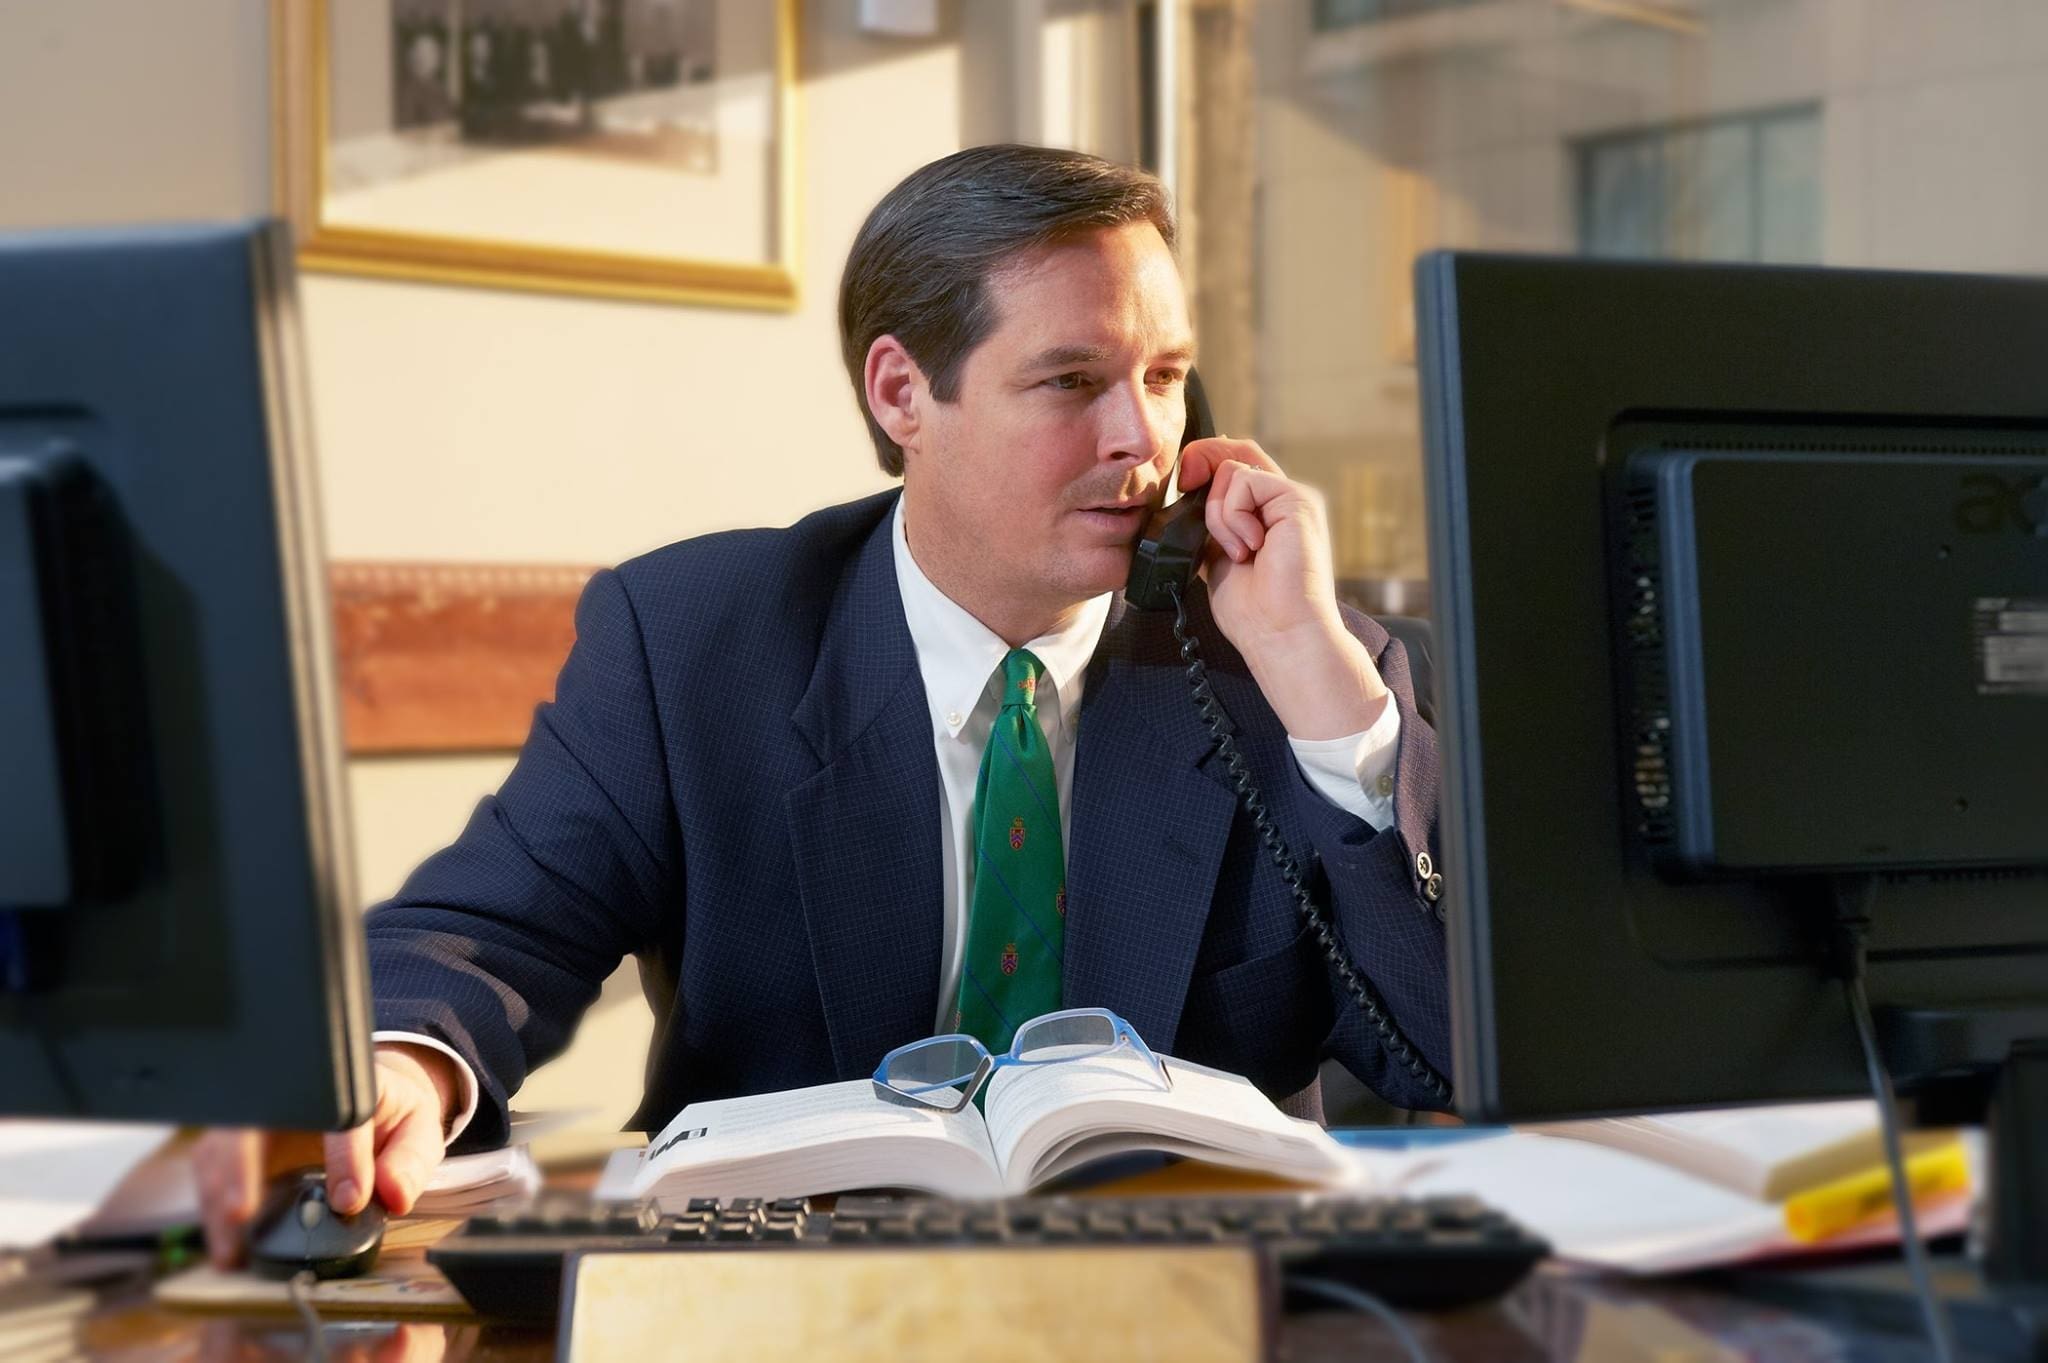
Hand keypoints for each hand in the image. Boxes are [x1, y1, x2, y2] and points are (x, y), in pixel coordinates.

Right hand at [193, 1042, 458, 1267]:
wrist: (373, 1102)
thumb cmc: (393, 1118)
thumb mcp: (418, 1132)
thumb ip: (410, 1161)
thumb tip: (395, 1194)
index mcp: (349, 1088)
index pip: (340, 1115)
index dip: (346, 1158)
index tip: (350, 1201)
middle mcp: (294, 1097)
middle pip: (255, 1121)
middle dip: (241, 1164)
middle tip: (242, 1213)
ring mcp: (260, 1119)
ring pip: (222, 1146)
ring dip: (219, 1195)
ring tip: (231, 1248)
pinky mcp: (239, 1145)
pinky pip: (212, 1168)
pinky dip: (213, 1205)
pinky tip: (227, 1245)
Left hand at [1176, 437, 1390, 738]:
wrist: (1281, 635)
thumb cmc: (1255, 612)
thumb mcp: (1215, 559)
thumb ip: (1209, 526)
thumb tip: (1185, 499)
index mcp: (1266, 515)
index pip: (1235, 464)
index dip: (1205, 461)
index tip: (1184, 484)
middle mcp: (1282, 502)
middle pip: (1237, 450)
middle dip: (1202, 460)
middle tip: (1187, 487)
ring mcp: (1292, 499)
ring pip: (1233, 470)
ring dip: (1218, 514)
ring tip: (1237, 552)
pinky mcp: (1298, 500)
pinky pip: (1245, 482)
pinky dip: (1232, 516)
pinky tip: (1249, 547)